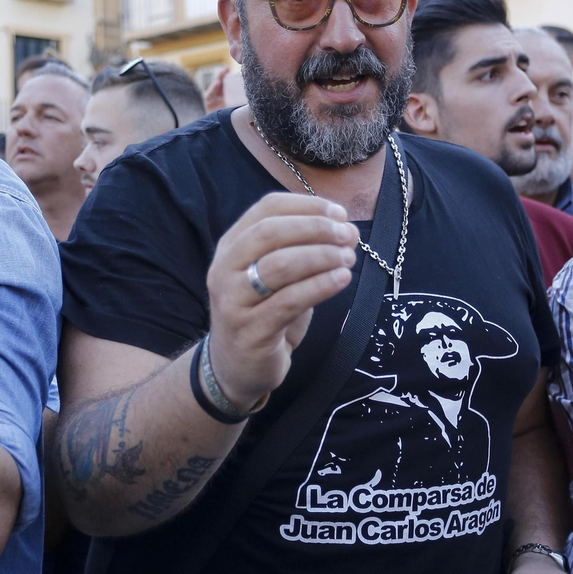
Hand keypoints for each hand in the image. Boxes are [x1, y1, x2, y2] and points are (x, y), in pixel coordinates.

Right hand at [204, 193, 357, 407]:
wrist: (236, 367)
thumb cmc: (264, 313)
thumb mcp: (275, 275)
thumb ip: (302, 250)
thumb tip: (346, 228)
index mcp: (231, 245)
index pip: (267, 208)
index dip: (307, 206)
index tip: (339, 213)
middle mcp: (225, 268)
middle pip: (270, 232)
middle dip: (315, 228)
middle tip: (348, 235)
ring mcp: (233, 300)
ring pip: (279, 265)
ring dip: (321, 256)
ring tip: (348, 258)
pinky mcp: (250, 331)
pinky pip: (289, 301)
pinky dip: (320, 286)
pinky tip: (341, 280)